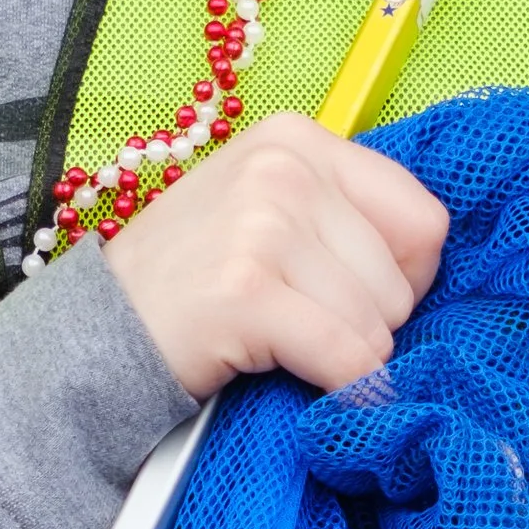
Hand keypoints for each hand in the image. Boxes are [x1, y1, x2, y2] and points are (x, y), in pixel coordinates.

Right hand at [104, 113, 447, 401]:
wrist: (99, 330)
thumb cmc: (191, 279)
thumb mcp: (263, 210)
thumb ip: (341, 214)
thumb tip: (429, 260)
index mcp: (296, 139)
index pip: (422, 218)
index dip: (404, 276)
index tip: (353, 295)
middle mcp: (282, 168)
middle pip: (403, 278)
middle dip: (368, 322)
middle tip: (301, 326)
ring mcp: (262, 225)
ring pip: (378, 324)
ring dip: (343, 357)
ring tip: (282, 346)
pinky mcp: (246, 290)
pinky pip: (346, 357)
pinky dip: (342, 389)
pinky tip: (307, 387)